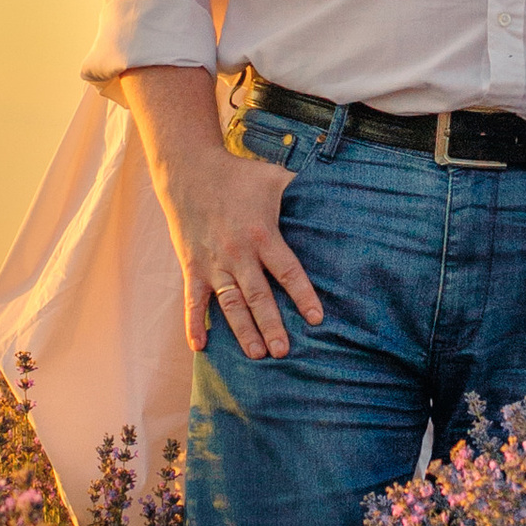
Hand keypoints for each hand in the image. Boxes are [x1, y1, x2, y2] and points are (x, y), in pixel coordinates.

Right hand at [160, 139, 323, 359]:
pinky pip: (193, 300)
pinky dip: (194, 323)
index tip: (316, 319)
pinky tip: (200, 347)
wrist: (188, 170)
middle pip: (258, 296)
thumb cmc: (238, 175)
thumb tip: (337, 192)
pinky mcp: (192, 267)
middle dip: (272, 325)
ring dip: (242, 331)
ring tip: (256, 355)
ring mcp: (213, 263)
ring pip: (230, 304)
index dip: (302, 295)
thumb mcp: (274, 177)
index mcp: (262, 234)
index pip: (287, 271)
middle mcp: (237, 253)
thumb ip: (302, 190)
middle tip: (284, 352)